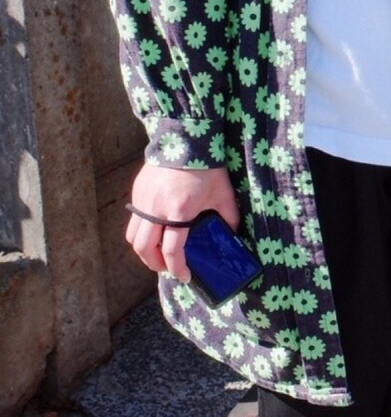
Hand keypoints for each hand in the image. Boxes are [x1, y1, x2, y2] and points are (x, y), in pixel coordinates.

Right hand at [126, 164, 238, 283]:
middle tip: (167, 269)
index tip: (185, 276)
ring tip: (157, 254)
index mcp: (180, 212)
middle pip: (145, 248)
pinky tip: (155, 232)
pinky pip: (134, 220)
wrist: (186, 140)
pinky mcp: (137, 192)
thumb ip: (229, 219)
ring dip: (144, 251)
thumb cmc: (208, 169)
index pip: (172, 251)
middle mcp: (156, 209)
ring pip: (133, 236)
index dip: (178, 269)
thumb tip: (232, 237)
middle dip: (155, 264)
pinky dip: (142, 232)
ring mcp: (143, 200)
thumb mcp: (224, 196)